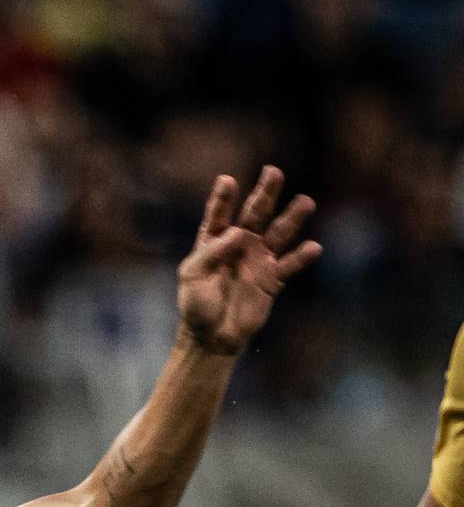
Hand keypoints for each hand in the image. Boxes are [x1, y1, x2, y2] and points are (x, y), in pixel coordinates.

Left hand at [176, 166, 319, 356]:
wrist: (213, 334)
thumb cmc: (196, 304)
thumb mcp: (192, 277)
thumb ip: (210, 253)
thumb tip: (237, 233)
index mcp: (214, 242)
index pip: (218, 216)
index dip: (223, 199)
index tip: (227, 180)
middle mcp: (240, 245)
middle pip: (255, 214)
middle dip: (265, 194)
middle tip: (274, 172)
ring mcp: (259, 259)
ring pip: (279, 233)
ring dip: (292, 218)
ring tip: (306, 202)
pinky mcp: (273, 278)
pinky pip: (290, 264)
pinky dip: (301, 257)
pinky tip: (313, 247)